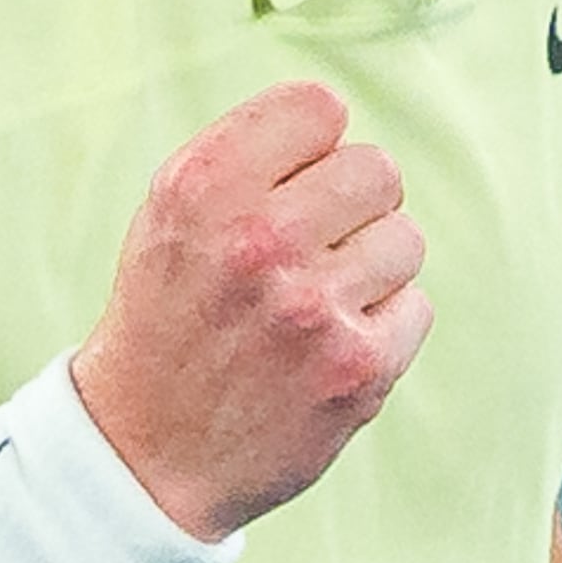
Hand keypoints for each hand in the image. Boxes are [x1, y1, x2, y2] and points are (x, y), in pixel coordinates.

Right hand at [66, 80, 429, 541]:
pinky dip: (381, 328)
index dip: (309, 147)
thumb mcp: (168, 218)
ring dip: (369, 268)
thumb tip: (337, 120)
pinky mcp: (358, 369)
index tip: (289, 184)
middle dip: (351, 206)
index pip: (318, 108)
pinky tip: (326, 350)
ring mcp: (312, 308)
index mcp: (202, 188)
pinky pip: (414, 307)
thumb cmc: (168, 318)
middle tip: (310, 248)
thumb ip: (246, 158)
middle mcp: (258, 240)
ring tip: (313, 304)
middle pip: (376, 169)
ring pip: (405, 239)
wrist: (147, 454)